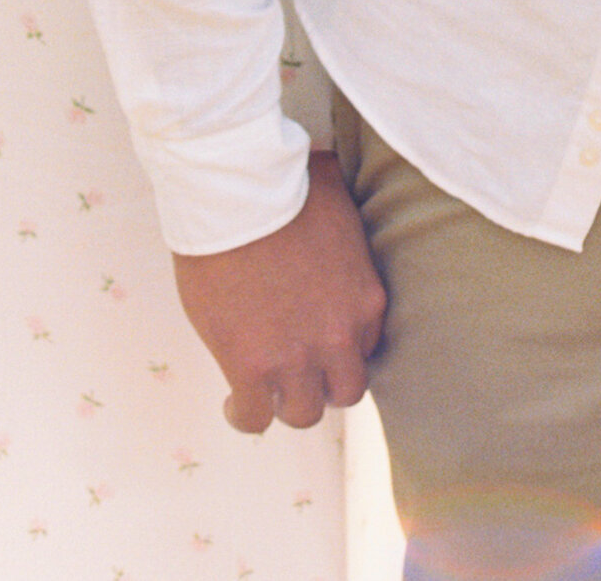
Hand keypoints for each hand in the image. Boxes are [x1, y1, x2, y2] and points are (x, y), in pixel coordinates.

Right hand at [172, 153, 387, 430]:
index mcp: (365, 298)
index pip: (366, 345)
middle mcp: (340, 335)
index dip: (341, 345)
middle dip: (323, 383)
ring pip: (303, 411)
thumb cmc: (284, 183)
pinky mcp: (252, 368)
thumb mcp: (337, 199)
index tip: (321, 340)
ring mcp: (296, 357)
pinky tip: (234, 402)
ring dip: (285, 401)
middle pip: (345, 390)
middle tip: (298, 370)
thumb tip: (337, 188)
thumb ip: (343, 218)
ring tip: (264, 391)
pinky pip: (254, 417)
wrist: (238, 192)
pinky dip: (244, 414)